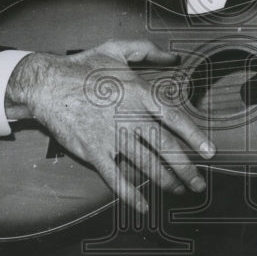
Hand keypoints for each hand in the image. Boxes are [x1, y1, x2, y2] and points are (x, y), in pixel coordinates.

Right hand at [5, 40, 214, 212]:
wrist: (47, 83)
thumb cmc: (82, 67)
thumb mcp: (117, 50)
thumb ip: (147, 51)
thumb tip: (173, 55)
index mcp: (140, 94)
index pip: (175, 119)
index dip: (195, 137)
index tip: (209, 152)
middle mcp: (131, 117)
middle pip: (166, 148)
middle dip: (186, 169)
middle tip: (199, 183)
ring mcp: (113, 136)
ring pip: (146, 165)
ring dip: (165, 181)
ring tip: (179, 191)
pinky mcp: (94, 151)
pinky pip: (116, 177)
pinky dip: (130, 194)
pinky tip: (143, 206)